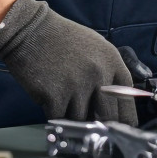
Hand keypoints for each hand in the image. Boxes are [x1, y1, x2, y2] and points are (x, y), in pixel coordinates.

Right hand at [0, 0, 136, 122]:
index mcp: (111, 60)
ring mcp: (78, 85)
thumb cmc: (61, 38)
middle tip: (92, 127)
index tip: (120, 128)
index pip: (127, 99)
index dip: (124, 117)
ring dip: (73, 117)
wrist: (29, 29)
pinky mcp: (56, 96)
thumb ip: (107, 72)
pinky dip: (55, 115)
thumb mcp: (95, 47)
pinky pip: (61, 119)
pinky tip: (50, 99)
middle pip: (109, 116)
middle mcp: (99, 73)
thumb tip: (114, 104)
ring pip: (83, 120)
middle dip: (100, 125)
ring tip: (64, 99)